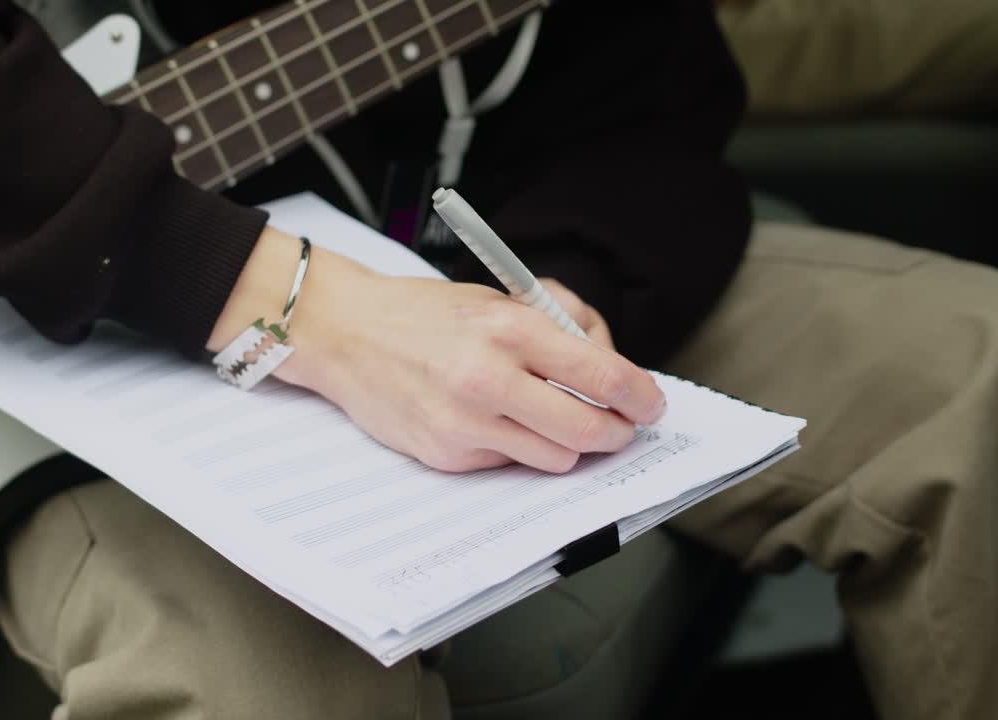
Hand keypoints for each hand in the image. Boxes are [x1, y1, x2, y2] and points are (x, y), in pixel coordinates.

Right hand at [271, 245, 665, 474]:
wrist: (346, 333)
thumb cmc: (424, 313)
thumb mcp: (498, 298)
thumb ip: (558, 329)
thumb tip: (612, 370)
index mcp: (509, 328)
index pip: (603, 377)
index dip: (641, 397)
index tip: (651, 405)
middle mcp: (488, 377)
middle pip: (588, 431)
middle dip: (616, 434)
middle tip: (618, 427)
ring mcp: (465, 422)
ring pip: (555, 458)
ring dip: (566, 445)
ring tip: (549, 419)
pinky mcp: (446, 454)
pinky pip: (508, 464)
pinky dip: (515, 448)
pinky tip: (493, 421)